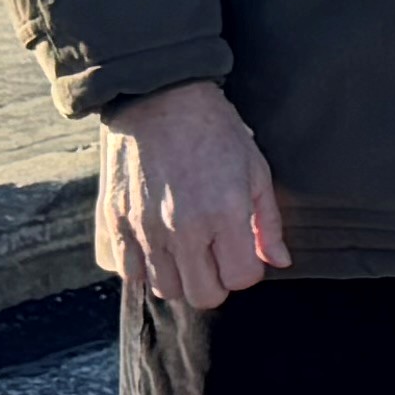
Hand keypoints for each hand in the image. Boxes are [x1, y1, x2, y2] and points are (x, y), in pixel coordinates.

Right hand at [100, 80, 282, 311]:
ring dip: (180, 276)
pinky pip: (128, 273)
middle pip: (203, 295)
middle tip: (217, 253)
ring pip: (165, 289)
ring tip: (187, 247)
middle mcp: (183, 229)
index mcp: (224, 214)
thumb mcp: (256, 170)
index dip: (248, 269)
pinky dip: (145, 268)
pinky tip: (157, 245)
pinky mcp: (115, 223)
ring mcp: (144, 229)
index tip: (243, 251)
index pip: (241, 279)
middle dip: (217, 280)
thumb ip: (268, 223)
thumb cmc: (215, 132)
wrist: (158, 99)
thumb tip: (280, 262)